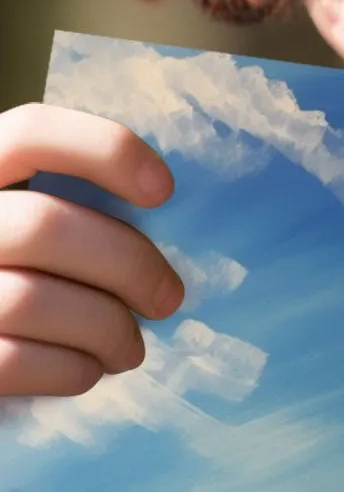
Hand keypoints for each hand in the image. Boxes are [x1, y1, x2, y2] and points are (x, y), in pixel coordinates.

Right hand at [0, 103, 183, 396]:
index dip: (103, 149)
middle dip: (126, 264)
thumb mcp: (34, 215)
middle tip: (169, 297)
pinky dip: (66, 369)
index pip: (30, 132)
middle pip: (43, 226)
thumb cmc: (22, 270)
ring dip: (104, 327)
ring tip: (132, 347)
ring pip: (31, 300)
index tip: (164, 191)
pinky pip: (11, 361)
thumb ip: (74, 204)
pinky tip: (89, 370)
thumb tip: (168, 216)